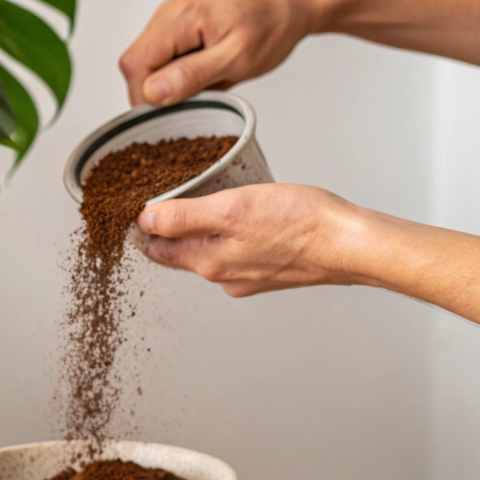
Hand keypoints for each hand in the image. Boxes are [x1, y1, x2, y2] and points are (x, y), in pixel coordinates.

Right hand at [119, 0, 321, 106]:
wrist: (289, 3)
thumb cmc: (272, 26)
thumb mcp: (237, 59)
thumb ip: (192, 75)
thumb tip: (153, 93)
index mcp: (182, 17)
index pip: (136, 64)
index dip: (144, 97)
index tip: (168, 113)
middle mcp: (171, 11)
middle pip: (135, 61)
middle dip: (155, 89)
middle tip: (191, 97)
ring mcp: (173, 13)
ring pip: (148, 57)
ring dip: (168, 78)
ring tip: (203, 79)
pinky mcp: (180, 19)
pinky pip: (164, 50)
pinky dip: (177, 67)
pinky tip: (202, 68)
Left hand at [135, 183, 371, 296]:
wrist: (350, 244)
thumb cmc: (301, 223)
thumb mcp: (232, 208)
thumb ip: (185, 217)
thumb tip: (145, 223)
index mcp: (209, 262)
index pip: (158, 250)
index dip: (140, 229)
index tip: (129, 210)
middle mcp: (225, 276)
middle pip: (181, 253)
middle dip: (166, 230)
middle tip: (155, 202)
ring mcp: (249, 276)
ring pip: (210, 252)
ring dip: (197, 232)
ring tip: (192, 204)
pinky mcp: (271, 270)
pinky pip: (237, 252)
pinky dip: (227, 235)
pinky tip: (238, 217)